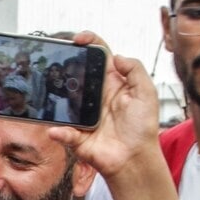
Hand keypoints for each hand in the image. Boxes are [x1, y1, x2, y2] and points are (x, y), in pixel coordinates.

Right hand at [48, 33, 161, 178]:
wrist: (134, 159)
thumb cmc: (143, 129)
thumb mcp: (147, 93)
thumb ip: (135, 70)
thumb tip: (117, 56)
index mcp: (113, 83)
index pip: (99, 56)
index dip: (89, 43)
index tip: (79, 40)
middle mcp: (96, 96)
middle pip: (77, 73)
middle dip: (66, 64)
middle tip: (59, 60)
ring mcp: (84, 114)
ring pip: (64, 98)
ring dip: (56, 93)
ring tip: (52, 88)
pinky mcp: (76, 134)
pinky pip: (62, 130)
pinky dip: (58, 131)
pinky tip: (57, 130)